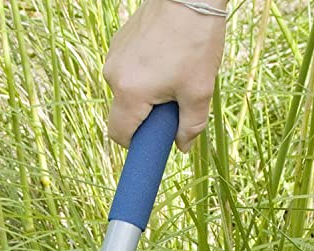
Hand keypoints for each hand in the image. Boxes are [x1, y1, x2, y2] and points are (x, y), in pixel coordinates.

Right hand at [103, 0, 225, 151]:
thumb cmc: (195, 41)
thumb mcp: (199, 91)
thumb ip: (190, 126)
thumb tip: (182, 147)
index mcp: (130, 92)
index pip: (119, 134)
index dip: (136, 144)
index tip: (154, 142)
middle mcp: (113, 75)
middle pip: (125, 111)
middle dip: (147, 115)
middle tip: (176, 102)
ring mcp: (114, 55)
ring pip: (128, 89)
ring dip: (148, 93)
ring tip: (176, 74)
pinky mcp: (120, 40)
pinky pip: (130, 69)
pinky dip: (146, 73)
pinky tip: (168, 58)